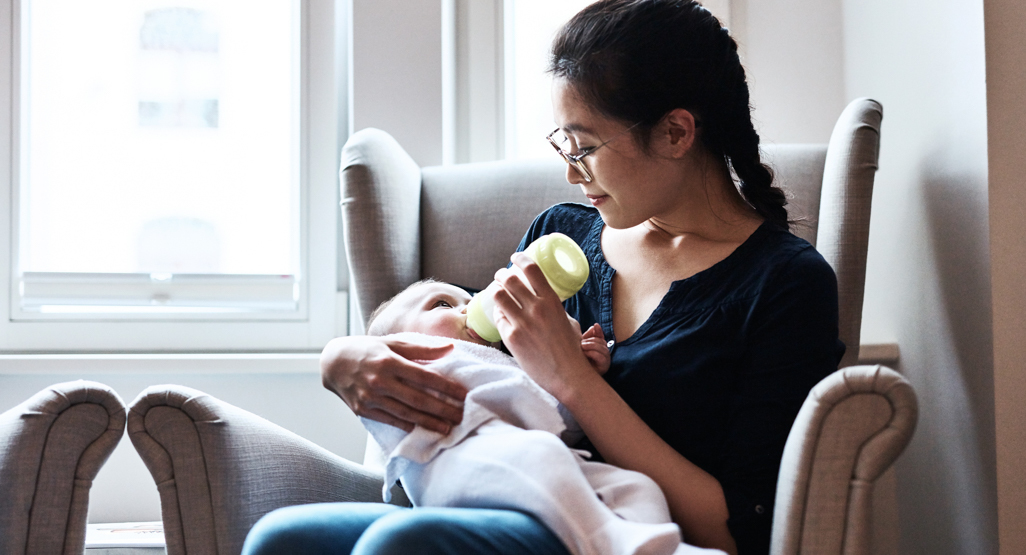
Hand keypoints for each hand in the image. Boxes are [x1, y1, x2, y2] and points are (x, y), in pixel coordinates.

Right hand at [320, 335, 465, 433]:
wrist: (334, 363)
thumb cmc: (367, 350)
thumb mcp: (393, 343)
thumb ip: (422, 349)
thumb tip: (449, 348)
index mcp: (390, 361)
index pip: (424, 376)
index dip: (446, 386)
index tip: (463, 394)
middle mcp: (380, 381)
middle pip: (418, 399)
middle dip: (443, 409)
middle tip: (462, 416)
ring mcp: (371, 398)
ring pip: (406, 413)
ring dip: (429, 422)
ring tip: (448, 428)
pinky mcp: (364, 410)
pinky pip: (391, 420)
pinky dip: (408, 426)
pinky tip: (423, 430)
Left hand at [491, 253, 596, 399]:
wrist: (568, 375)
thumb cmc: (571, 349)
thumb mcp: (568, 321)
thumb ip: (553, 309)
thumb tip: (541, 302)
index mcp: (551, 301)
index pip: (531, 269)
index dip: (519, 259)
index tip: (515, 257)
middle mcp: (535, 308)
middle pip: (510, 279)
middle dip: (502, 274)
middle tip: (501, 276)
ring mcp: (522, 323)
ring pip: (498, 296)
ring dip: (495, 290)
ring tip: (496, 291)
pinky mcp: (511, 338)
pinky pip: (499, 318)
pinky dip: (498, 313)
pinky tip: (500, 314)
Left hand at [581, 323, 610, 374]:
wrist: (575, 377)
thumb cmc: (578, 361)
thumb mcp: (582, 346)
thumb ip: (588, 336)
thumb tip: (595, 325)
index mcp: (599, 349)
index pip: (601, 337)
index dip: (599, 331)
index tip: (595, 325)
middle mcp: (605, 355)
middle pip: (602, 342)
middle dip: (591, 340)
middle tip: (581, 343)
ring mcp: (606, 361)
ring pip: (603, 348)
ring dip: (591, 346)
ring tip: (582, 347)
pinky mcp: (604, 368)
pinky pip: (602, 357)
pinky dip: (593, 353)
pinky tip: (585, 353)